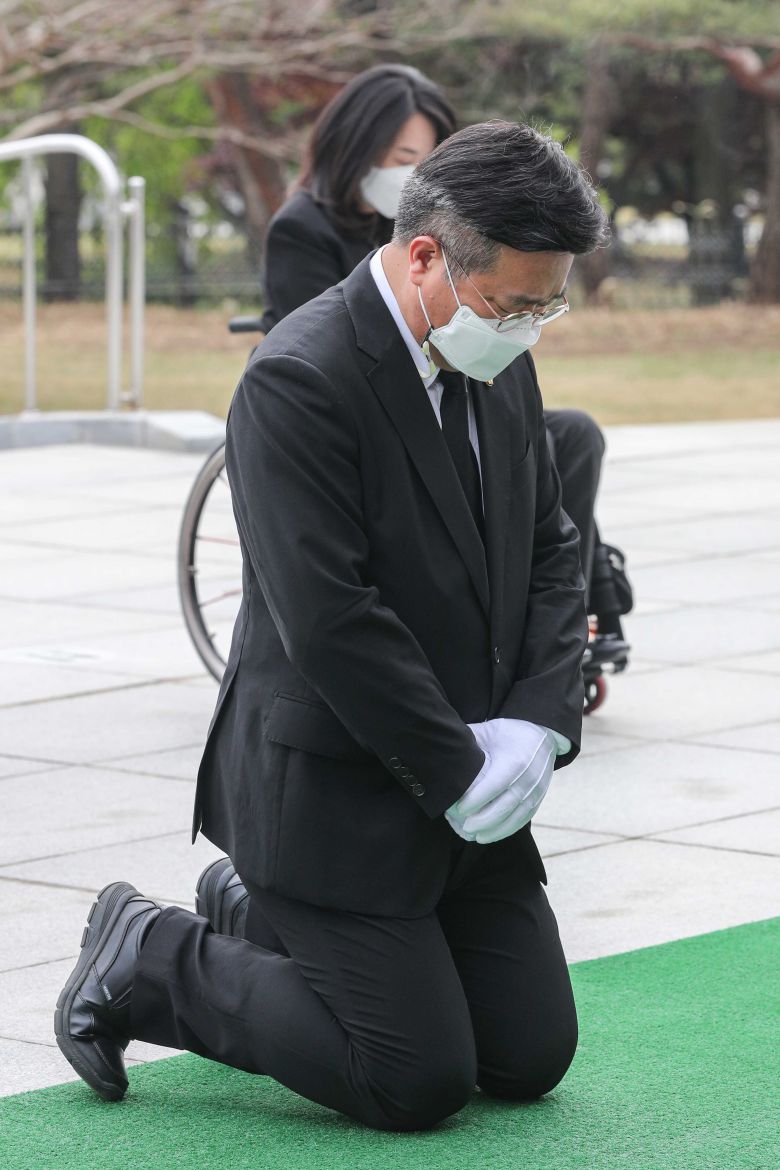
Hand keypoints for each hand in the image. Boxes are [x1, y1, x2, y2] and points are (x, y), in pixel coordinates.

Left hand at [446, 719, 558, 844]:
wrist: (543, 735)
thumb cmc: (509, 733)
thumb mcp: (488, 731)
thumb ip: (468, 740)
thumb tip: (442, 745)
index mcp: (515, 761)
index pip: (495, 785)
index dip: (477, 799)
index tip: (459, 809)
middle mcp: (528, 778)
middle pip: (505, 805)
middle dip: (484, 820)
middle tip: (464, 827)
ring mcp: (535, 791)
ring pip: (515, 817)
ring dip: (495, 830)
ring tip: (475, 836)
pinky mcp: (538, 800)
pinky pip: (522, 820)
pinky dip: (507, 830)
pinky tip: (491, 836)